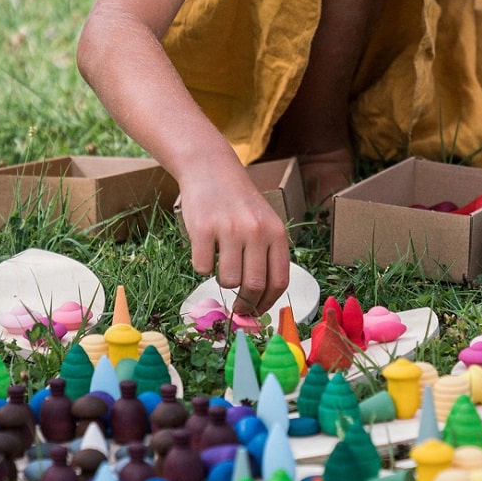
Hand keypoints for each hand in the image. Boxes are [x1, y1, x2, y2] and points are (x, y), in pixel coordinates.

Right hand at [178, 167, 290, 315]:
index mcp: (276, 233)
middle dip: (245, 303)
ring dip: (223, 281)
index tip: (258, 311)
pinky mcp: (203, 229)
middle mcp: (256, 231)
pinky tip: (204, 249)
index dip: (268, 302)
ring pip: (228, 280)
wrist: (210, 168)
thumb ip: (266, 255)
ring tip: (222, 264)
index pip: (279, 281)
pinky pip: (203, 267)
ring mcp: (229, 229)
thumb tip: (260, 300)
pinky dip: (202, 265)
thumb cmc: (239, 203)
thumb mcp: (263, 223)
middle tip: (237, 308)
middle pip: (254, 286)